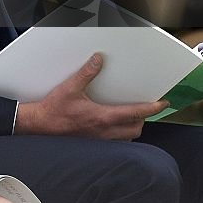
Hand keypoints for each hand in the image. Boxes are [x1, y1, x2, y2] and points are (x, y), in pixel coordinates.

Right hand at [15, 53, 168, 139]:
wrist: (40, 125)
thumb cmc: (54, 109)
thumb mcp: (70, 88)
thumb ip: (86, 73)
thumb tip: (98, 60)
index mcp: (103, 117)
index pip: (136, 113)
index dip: (152, 108)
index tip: (162, 103)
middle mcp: (105, 131)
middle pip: (136, 128)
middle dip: (144, 118)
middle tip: (146, 108)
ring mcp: (100, 139)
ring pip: (128, 137)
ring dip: (133, 127)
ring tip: (132, 117)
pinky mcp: (93, 142)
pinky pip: (116, 141)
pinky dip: (122, 134)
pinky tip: (114, 126)